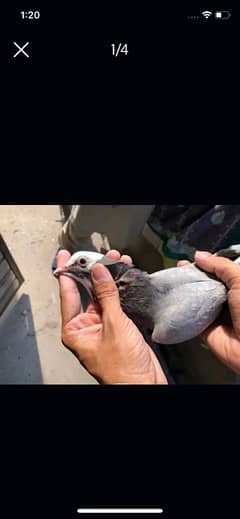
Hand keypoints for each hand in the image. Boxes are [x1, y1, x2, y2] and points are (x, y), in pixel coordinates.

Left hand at [57, 249, 166, 383]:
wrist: (144, 385)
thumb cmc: (123, 370)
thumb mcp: (114, 326)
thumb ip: (107, 296)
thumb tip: (99, 272)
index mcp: (75, 330)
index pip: (68, 293)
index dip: (67, 271)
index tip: (66, 256)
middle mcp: (87, 327)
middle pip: (87, 292)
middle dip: (95, 272)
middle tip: (101, 255)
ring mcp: (104, 327)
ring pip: (104, 297)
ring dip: (111, 280)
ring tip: (118, 261)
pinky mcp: (120, 329)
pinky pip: (117, 305)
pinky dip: (122, 291)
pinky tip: (127, 278)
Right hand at [177, 251, 239, 372]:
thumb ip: (220, 266)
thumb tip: (201, 255)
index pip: (222, 270)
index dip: (209, 262)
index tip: (196, 257)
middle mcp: (230, 299)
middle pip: (208, 282)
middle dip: (195, 273)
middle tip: (181, 266)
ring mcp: (218, 313)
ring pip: (198, 297)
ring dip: (186, 288)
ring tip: (174, 277)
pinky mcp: (206, 328)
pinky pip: (191, 315)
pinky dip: (182, 308)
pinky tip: (173, 297)